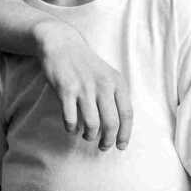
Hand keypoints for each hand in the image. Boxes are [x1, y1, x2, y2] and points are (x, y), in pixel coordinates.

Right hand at [33, 18, 132, 148]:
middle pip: (111, 123)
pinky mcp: (66, 90)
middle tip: (103, 147)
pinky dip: (71, 128)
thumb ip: (115, 96)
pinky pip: (70, 119)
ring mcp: (84, 88)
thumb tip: (119, 126)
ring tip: (86, 136)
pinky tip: (71, 127)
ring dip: (89, 136)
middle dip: (108, 140)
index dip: (125, 134)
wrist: (62, 44)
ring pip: (92, 124)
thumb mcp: (108, 75)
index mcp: (117, 82)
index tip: (121, 146)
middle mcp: (103, 85)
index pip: (127, 114)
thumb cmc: (86, 65)